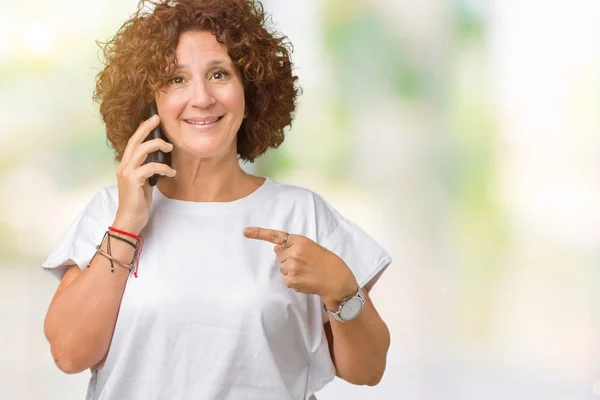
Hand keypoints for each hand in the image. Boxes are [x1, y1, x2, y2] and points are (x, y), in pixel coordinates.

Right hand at [114, 114, 175, 233]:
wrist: (129, 220)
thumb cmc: (137, 203)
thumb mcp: (143, 183)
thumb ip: (147, 171)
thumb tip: (158, 161)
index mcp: (126, 166)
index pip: (133, 143)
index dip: (141, 130)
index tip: (151, 120)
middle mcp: (124, 166)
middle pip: (135, 141)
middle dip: (146, 128)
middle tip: (157, 119)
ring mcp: (127, 173)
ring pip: (142, 150)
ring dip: (157, 145)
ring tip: (170, 147)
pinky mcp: (133, 180)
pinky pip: (150, 167)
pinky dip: (163, 167)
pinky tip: (171, 173)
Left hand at [243, 227, 357, 307]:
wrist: (336, 279)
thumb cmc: (325, 261)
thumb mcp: (311, 247)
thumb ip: (293, 246)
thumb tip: (275, 249)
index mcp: (300, 241)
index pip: (276, 236)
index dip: (259, 233)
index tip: (245, 231)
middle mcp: (294, 253)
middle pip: (279, 256)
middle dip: (288, 258)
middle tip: (305, 262)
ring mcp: (292, 267)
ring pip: (282, 268)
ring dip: (291, 270)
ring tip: (306, 271)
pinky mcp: (292, 280)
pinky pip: (286, 279)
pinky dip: (293, 280)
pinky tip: (305, 279)